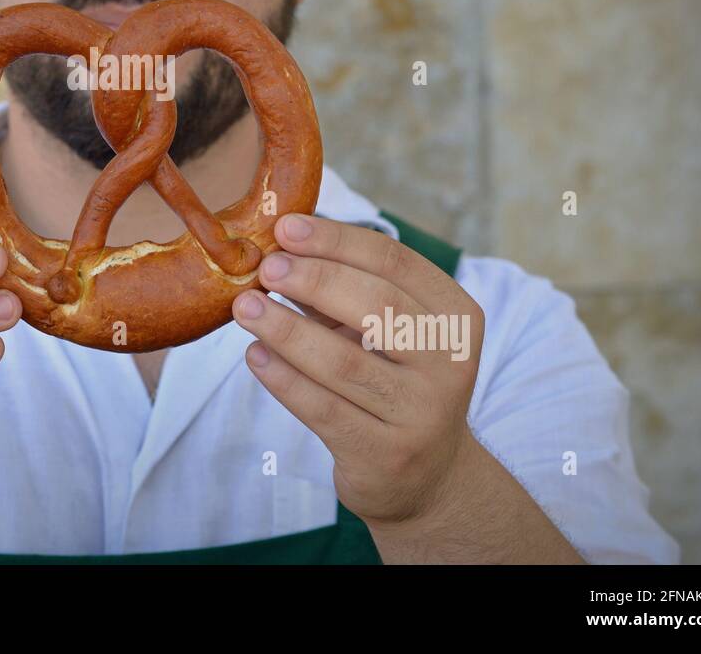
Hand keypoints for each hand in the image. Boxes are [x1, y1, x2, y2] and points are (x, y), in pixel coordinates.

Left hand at [232, 213, 484, 529]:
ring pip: (344, 362)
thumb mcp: (384, 331)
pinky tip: (255, 355)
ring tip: (245, 307)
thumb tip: (279, 245)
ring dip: (286, 329)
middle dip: (313, 279)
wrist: (427, 474)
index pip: (395, 263)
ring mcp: (421, 413)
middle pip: (376, 306)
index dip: (337, 241)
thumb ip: (341, 289)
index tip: (286, 227)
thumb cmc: (393, 379)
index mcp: (455, 316)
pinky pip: (325, 410)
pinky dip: (285, 379)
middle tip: (265, 267)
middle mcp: (449, 363)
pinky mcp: (386, 455)